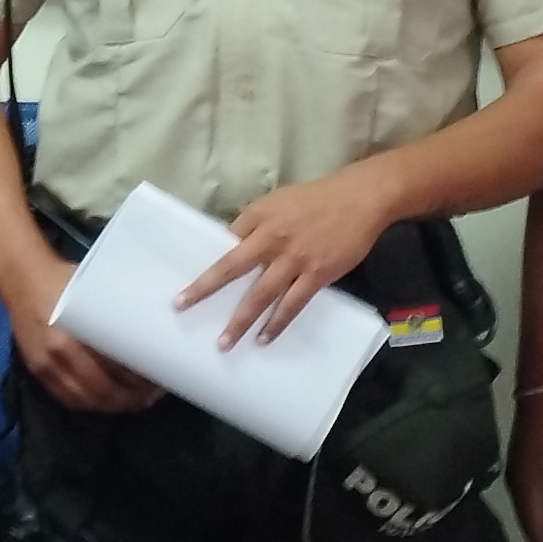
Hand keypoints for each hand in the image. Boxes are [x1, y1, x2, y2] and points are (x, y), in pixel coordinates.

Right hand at [0, 258, 159, 413]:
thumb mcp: (94, 292)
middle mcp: (58, 355)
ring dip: (111, 406)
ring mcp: (45, 366)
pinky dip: (88, 404)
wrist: (20, 277)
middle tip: (149, 396)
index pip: (112, 372)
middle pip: (101, 393)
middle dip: (129, 400)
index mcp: (74, 336)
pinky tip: (105, 402)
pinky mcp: (37, 371)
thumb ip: (114, 317)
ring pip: (84, 401)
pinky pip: (66, 399)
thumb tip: (147, 333)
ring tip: (132, 402)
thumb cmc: (62, 280)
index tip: (156, 382)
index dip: (136, 384)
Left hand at [178, 167, 398, 348]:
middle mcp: (272, 238)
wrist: (360, 198)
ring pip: (261, 294)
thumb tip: (232, 243)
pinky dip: (277, 323)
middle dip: (205, 288)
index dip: (208, 261)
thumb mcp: (279, 200)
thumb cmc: (317, 199)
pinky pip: (292, 304)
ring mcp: (294, 259)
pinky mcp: (317, 274)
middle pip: (232, 267)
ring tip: (224, 342)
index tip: (188, 279)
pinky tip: (264, 338)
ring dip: (240, 320)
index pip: (226, 240)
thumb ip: (257, 222)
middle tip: (181, 306)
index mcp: (260, 216)